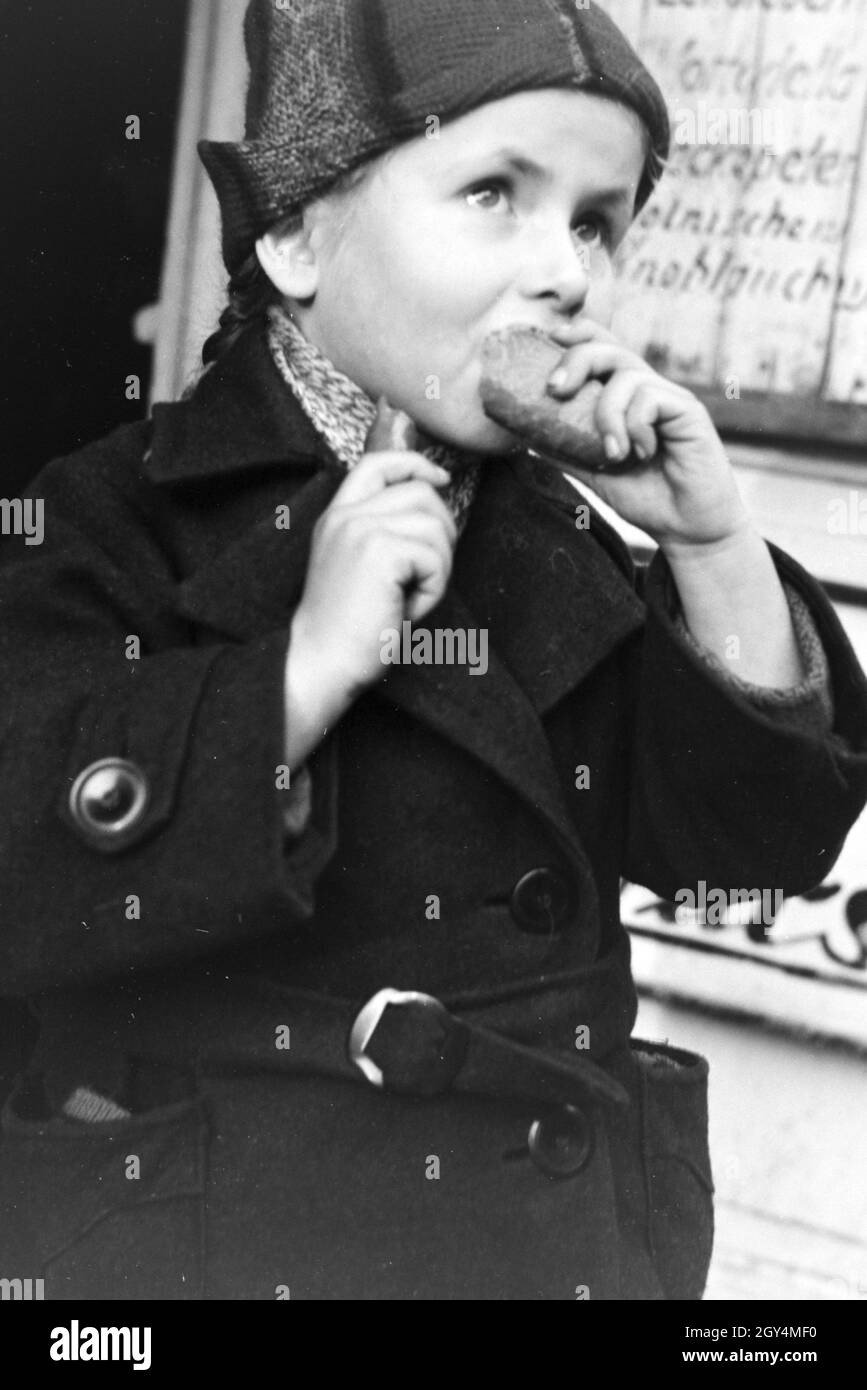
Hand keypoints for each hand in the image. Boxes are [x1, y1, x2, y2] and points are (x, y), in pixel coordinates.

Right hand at [290, 448, 457, 707]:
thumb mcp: (358, 568)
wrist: (321, 663)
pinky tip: (406, 611)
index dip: (416, 464)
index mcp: (337, 517)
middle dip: (441, 534)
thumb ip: (382, 533)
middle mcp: (346, 515)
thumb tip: (433, 510)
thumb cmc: (346, 630)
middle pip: (422, 494)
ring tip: (409, 600)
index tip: (441, 478)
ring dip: (437, 568)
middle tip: (424, 577)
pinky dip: (433, 590)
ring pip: (434, 526)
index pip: (378, 463)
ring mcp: (361, 529)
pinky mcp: (379, 551)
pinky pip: (433, 558)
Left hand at [545, 318, 751, 552]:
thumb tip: (525, 435)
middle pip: (609, 349)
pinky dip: (635, 427)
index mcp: (625, 397)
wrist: (687, 528)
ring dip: (607, 414)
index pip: (602, 347)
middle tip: (555, 390)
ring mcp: (669, 397)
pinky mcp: (688, 410)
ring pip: (626, 375)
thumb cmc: (647, 497)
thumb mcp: (595, 471)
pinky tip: (641, 454)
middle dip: (576, 361)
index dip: (577, 335)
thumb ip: (567, 450)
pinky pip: (649, 398)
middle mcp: (647, 389)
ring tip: (611, 454)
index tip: (550, 338)